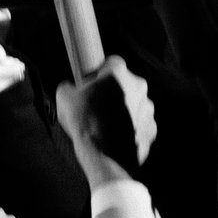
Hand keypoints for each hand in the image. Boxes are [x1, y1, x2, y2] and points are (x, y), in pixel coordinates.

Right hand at [57, 54, 155, 180]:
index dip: (100, 71)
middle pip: (126, 83)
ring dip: (123, 109)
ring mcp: (149, 108)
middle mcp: (139, 86)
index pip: (112, 61)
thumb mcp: (64, 97)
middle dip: (114, 91)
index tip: (92, 83)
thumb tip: (72, 88)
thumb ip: (70, 86)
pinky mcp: (153, 128)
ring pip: (135, 103)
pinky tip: (116, 136)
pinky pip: (140, 123)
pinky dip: (131, 127)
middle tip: (97, 104)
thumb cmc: (85, 122)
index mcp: (118, 73)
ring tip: (106, 124)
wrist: (106, 156)